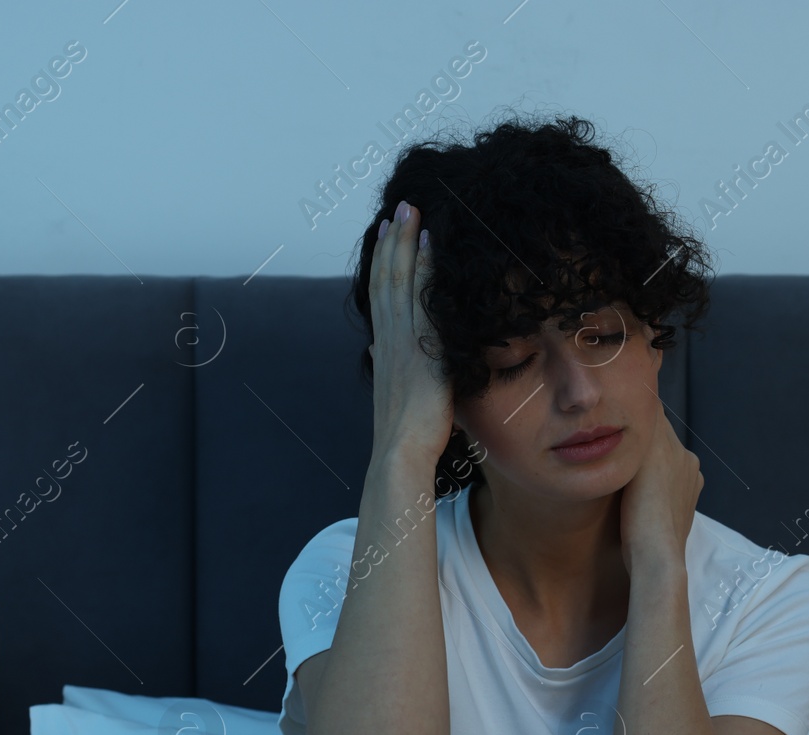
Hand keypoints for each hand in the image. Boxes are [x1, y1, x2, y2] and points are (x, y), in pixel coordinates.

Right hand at [367, 200, 452, 465]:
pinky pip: (421, 298)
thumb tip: (377, 350)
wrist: (399, 453)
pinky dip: (424, 267)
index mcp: (383, 349)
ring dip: (406, 242)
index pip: (381, 295)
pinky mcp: (421, 347)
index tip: (387, 233)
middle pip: (386, 279)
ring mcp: (403, 341)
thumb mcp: (392, 393)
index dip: (383, 261)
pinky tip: (431, 244)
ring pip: (399, 280)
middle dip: (393, 241)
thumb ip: (389, 366)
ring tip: (411, 211)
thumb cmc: (402, 435)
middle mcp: (388, 339)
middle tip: (399, 207)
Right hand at [618, 401, 702, 576]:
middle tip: (613, 446)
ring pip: (661, 470)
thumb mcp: (642, 458)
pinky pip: (663, 493)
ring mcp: (688, 495)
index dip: (637, 420)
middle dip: (641, 445)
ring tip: (622, 475)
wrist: (655, 556)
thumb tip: (649, 396)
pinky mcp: (681, 517)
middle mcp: (690, 470)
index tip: (616, 417)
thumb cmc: (644, 507)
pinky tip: (636, 500)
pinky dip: (651, 491)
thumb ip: (648, 426)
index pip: (657, 424)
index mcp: (682, 454)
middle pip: (660, 447)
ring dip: (645, 469)